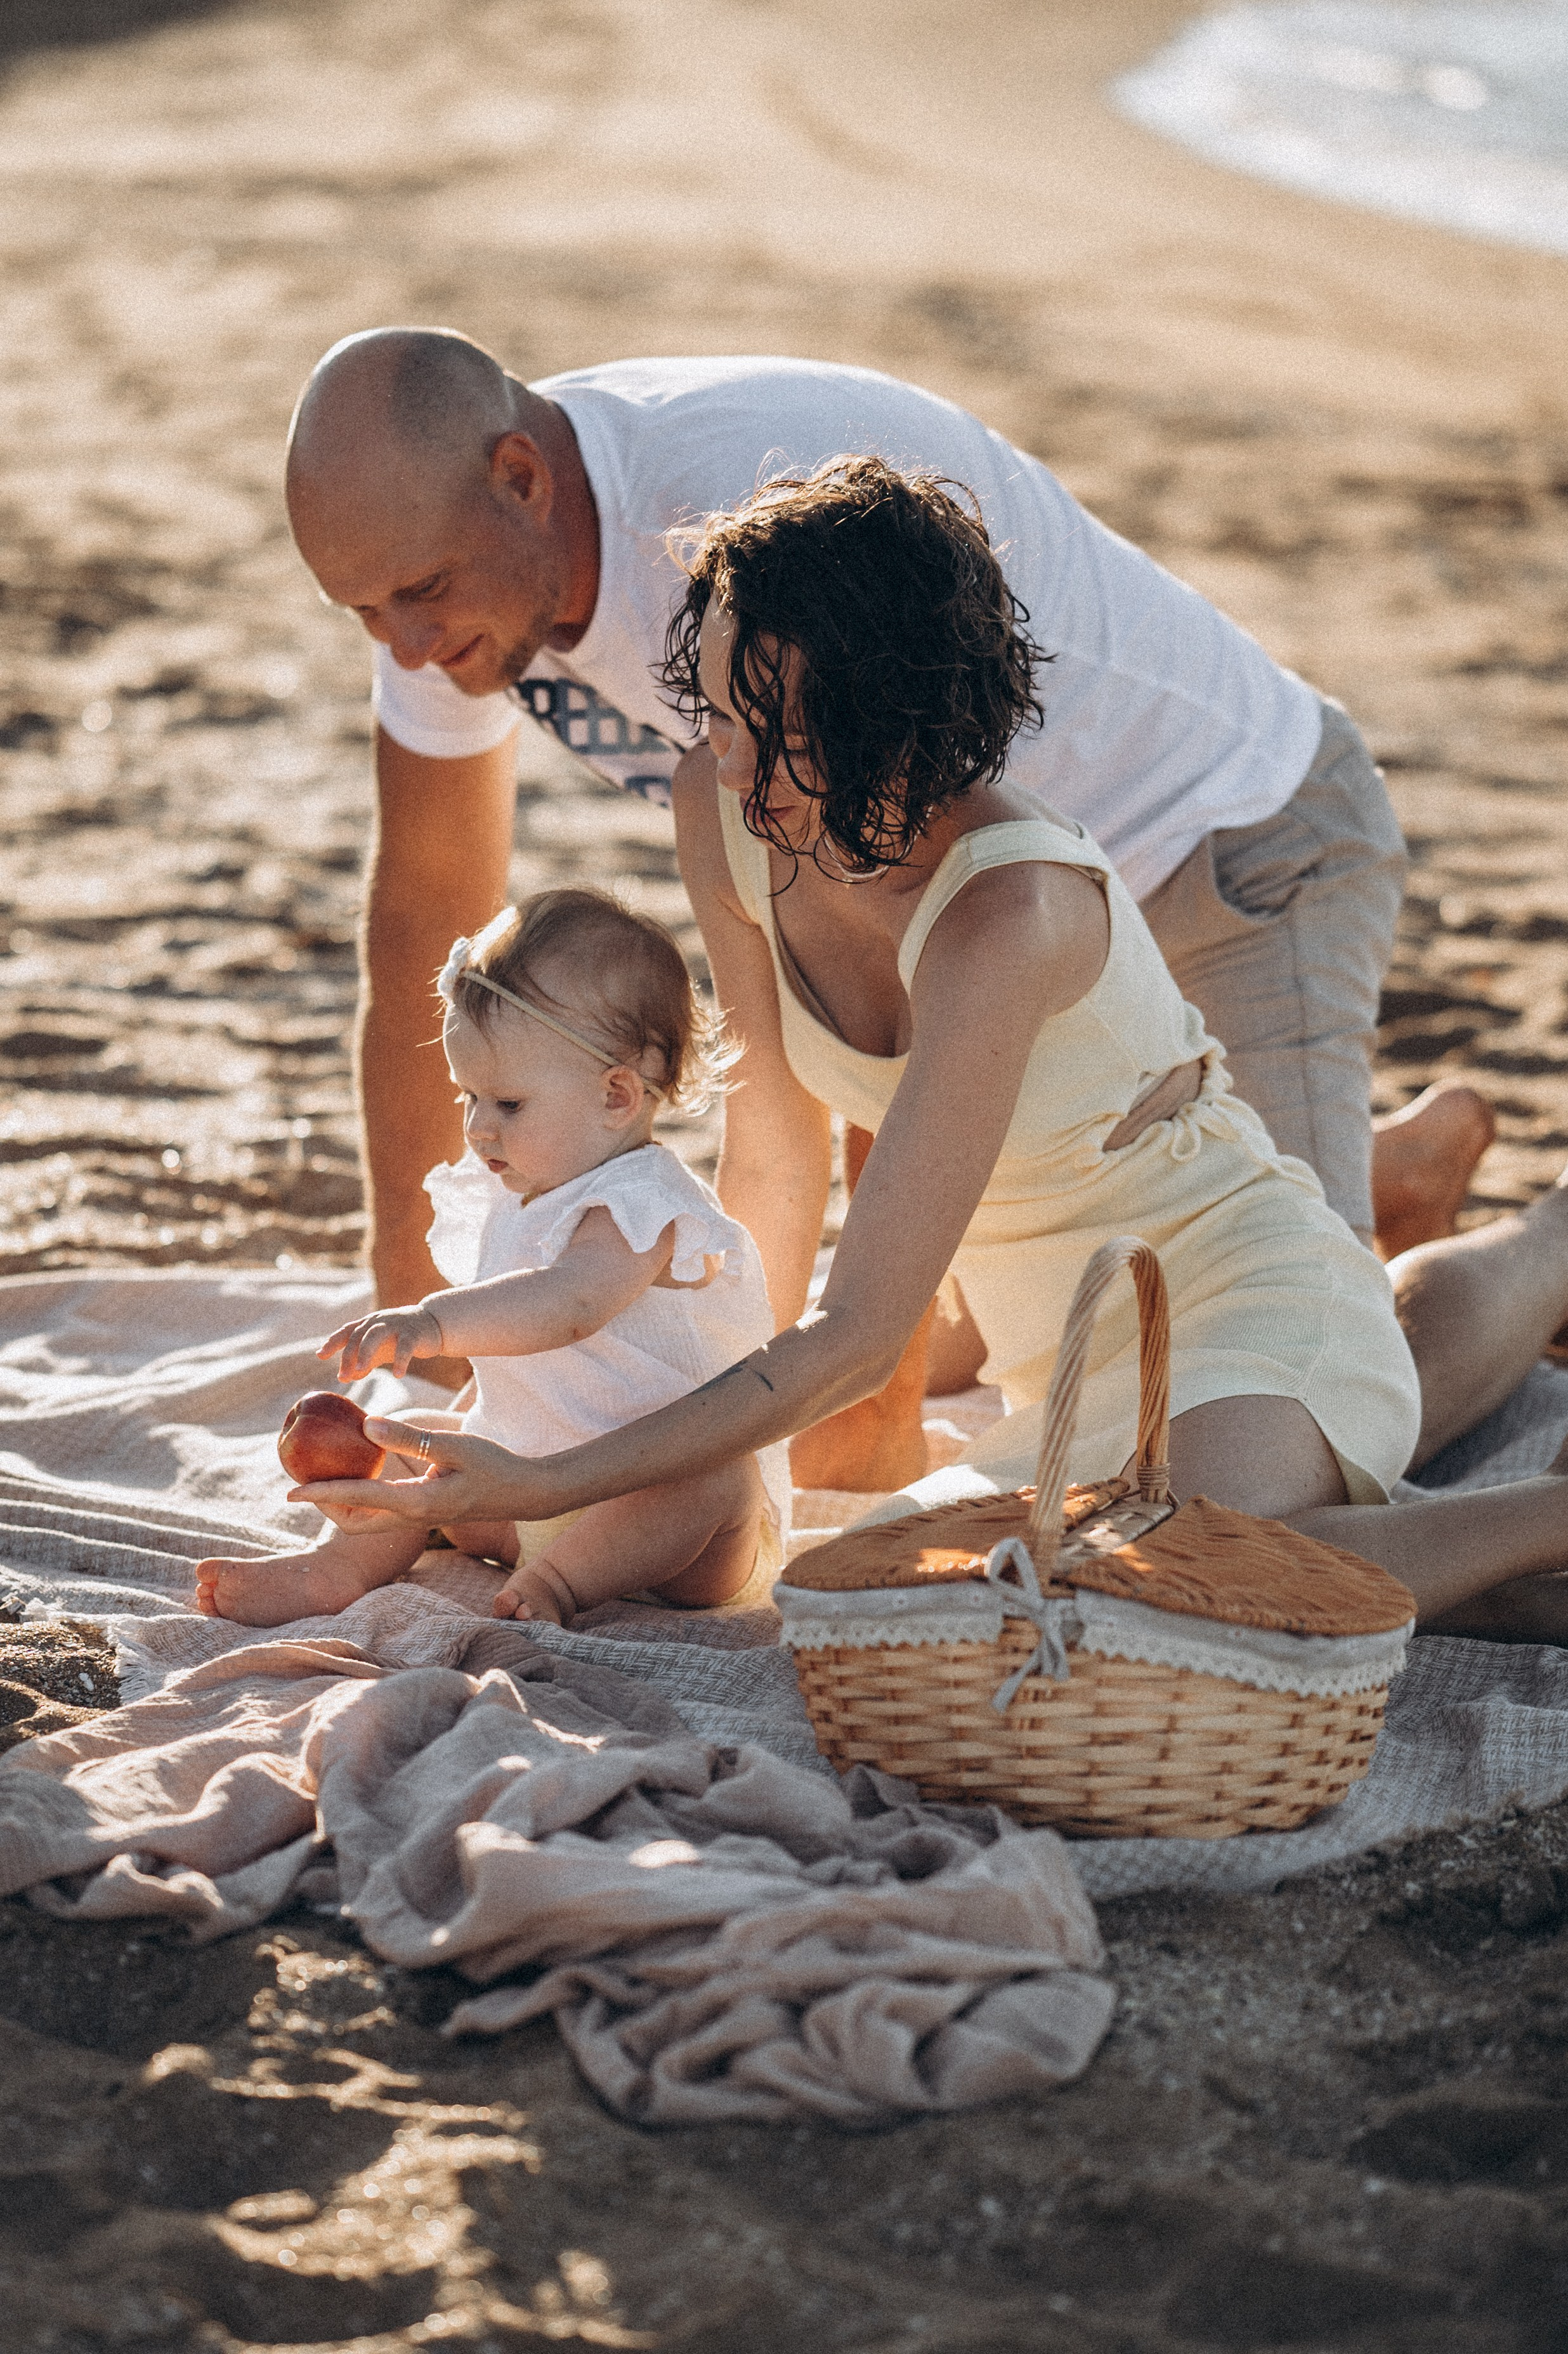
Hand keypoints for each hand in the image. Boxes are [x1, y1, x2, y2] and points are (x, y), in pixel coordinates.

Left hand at [288, 1416, 558, 1530]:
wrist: (525, 1493)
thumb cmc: (494, 1465)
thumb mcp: (454, 1445)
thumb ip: (410, 1438)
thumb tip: (365, 1426)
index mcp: (417, 1502)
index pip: (359, 1498)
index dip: (322, 1493)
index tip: (292, 1489)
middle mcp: (413, 1518)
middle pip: (354, 1523)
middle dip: (324, 1507)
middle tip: (300, 1484)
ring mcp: (419, 1520)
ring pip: (366, 1523)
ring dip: (340, 1506)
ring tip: (322, 1481)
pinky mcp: (425, 1515)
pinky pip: (382, 1514)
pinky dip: (361, 1500)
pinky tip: (360, 1477)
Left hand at [318, 1304, 444, 1380]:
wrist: (433, 1324)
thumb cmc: (401, 1337)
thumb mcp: (380, 1350)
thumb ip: (364, 1362)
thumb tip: (347, 1377)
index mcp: (369, 1324)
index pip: (347, 1331)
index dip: (333, 1342)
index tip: (320, 1355)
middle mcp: (379, 1321)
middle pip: (358, 1336)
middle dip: (348, 1356)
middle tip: (343, 1376)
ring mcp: (396, 1325)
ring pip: (375, 1336)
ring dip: (365, 1353)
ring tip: (360, 1371)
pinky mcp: (413, 1333)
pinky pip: (405, 1346)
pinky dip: (401, 1360)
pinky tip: (398, 1375)